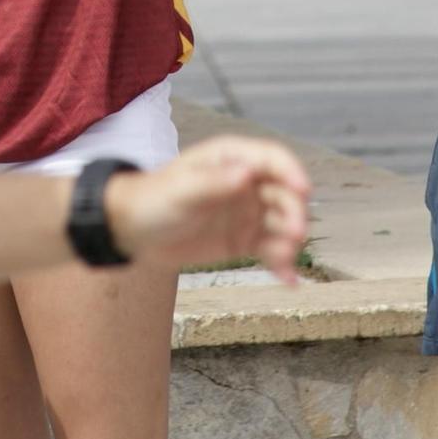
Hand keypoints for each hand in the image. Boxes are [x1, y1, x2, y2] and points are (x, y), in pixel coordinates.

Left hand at [109, 136, 311, 282]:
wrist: (133, 231)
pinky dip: (282, 263)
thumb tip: (247, 173)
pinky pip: (271, 250)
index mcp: (231, 158)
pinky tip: (289, 279)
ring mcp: (247, 212)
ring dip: (290, 240)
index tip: (304, 189)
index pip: (272, 159)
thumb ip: (214, 183)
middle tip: (294, 234)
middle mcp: (246, 182)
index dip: (291, 171)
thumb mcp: (181, 191)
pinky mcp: (244, 240)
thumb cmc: (152, 199)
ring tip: (284, 260)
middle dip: (294, 212)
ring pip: (282, 224)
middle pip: (284, 193)